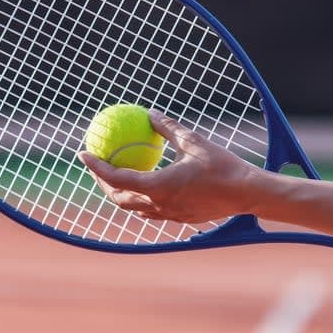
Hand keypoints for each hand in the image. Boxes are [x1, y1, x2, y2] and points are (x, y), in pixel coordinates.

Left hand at [77, 110, 259, 222]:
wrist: (248, 193)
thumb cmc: (222, 165)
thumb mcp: (193, 141)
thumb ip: (168, 128)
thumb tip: (150, 114)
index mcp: (158, 186)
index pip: (116, 177)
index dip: (96, 167)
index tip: (83, 153)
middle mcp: (159, 205)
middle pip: (119, 198)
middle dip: (102, 183)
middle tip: (96, 165)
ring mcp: (169, 215)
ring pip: (133, 208)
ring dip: (119, 193)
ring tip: (114, 177)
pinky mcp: (180, 218)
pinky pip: (151, 211)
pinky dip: (139, 199)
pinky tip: (144, 187)